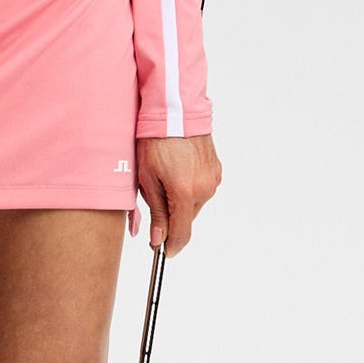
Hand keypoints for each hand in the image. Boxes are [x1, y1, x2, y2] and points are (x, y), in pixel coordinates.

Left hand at [137, 132, 221, 253]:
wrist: (175, 111)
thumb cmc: (155, 141)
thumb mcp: (147, 178)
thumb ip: (157, 212)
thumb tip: (159, 240)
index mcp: (185, 192)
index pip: (181, 233)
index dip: (170, 246)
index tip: (161, 251)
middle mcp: (204, 188)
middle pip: (187, 219)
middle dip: (171, 216)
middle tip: (153, 194)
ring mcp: (213, 179)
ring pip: (194, 204)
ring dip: (180, 201)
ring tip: (164, 177)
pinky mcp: (216, 170)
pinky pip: (201, 189)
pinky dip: (189, 187)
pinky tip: (177, 171)